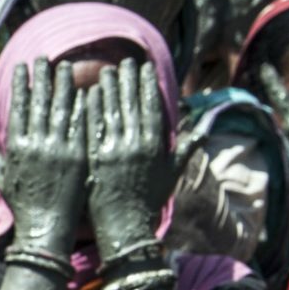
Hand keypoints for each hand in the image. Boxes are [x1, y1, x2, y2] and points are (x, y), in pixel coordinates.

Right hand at [0, 58, 87, 256]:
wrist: (45, 228)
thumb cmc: (23, 204)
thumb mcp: (2, 177)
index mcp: (16, 148)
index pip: (19, 108)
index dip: (21, 86)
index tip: (23, 67)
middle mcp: (36, 145)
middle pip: (39, 103)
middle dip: (41, 78)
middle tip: (44, 58)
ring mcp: (58, 150)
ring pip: (62, 109)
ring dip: (64, 86)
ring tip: (67, 66)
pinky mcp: (78, 157)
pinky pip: (81, 126)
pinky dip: (84, 107)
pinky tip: (87, 90)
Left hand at [85, 58, 178, 261]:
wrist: (125, 227)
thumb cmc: (149, 202)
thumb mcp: (172, 174)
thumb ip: (184, 149)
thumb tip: (201, 130)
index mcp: (155, 145)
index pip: (151, 107)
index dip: (148, 85)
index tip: (144, 67)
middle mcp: (135, 145)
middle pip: (131, 104)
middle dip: (128, 80)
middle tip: (123, 62)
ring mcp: (113, 151)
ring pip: (111, 112)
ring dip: (108, 88)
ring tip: (104, 71)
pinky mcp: (94, 159)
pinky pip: (92, 128)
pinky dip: (90, 109)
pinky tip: (87, 93)